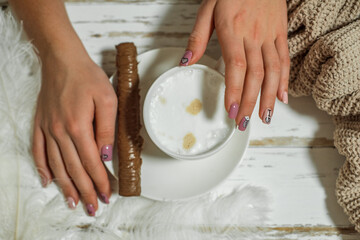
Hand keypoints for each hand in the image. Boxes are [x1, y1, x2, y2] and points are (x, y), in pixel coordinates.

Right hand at [32, 49, 116, 215]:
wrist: (63, 60)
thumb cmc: (87, 77)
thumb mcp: (107, 100)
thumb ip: (108, 129)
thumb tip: (107, 155)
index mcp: (79, 127)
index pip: (92, 163)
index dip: (100, 181)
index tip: (106, 195)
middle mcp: (60, 132)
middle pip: (74, 169)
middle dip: (85, 191)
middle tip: (93, 207)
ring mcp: (47, 129)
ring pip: (56, 165)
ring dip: (65, 186)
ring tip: (72, 202)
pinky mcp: (40, 124)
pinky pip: (38, 151)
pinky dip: (42, 168)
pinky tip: (47, 180)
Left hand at [180, 0, 289, 129]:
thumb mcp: (207, 8)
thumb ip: (197, 37)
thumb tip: (185, 62)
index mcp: (233, 30)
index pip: (235, 67)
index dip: (234, 91)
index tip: (230, 111)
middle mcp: (254, 35)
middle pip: (255, 75)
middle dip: (249, 102)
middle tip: (243, 122)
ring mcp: (270, 35)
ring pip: (273, 71)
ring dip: (268, 97)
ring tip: (264, 117)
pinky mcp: (280, 33)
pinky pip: (285, 59)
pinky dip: (284, 80)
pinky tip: (282, 97)